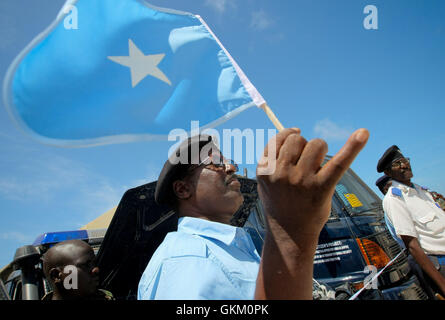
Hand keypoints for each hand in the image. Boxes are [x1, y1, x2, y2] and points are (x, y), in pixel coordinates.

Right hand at [254, 127, 368, 298]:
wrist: (289, 233)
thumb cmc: (279, 202)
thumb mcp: (265, 181)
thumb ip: (271, 158)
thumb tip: (295, 130)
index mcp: (265, 170)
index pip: (279, 139)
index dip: (289, 136)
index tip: (297, 134)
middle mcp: (281, 173)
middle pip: (298, 140)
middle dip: (304, 146)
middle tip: (305, 163)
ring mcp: (301, 181)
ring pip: (316, 144)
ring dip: (319, 149)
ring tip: (317, 165)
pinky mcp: (321, 188)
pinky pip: (339, 162)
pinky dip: (352, 147)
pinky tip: (363, 134)